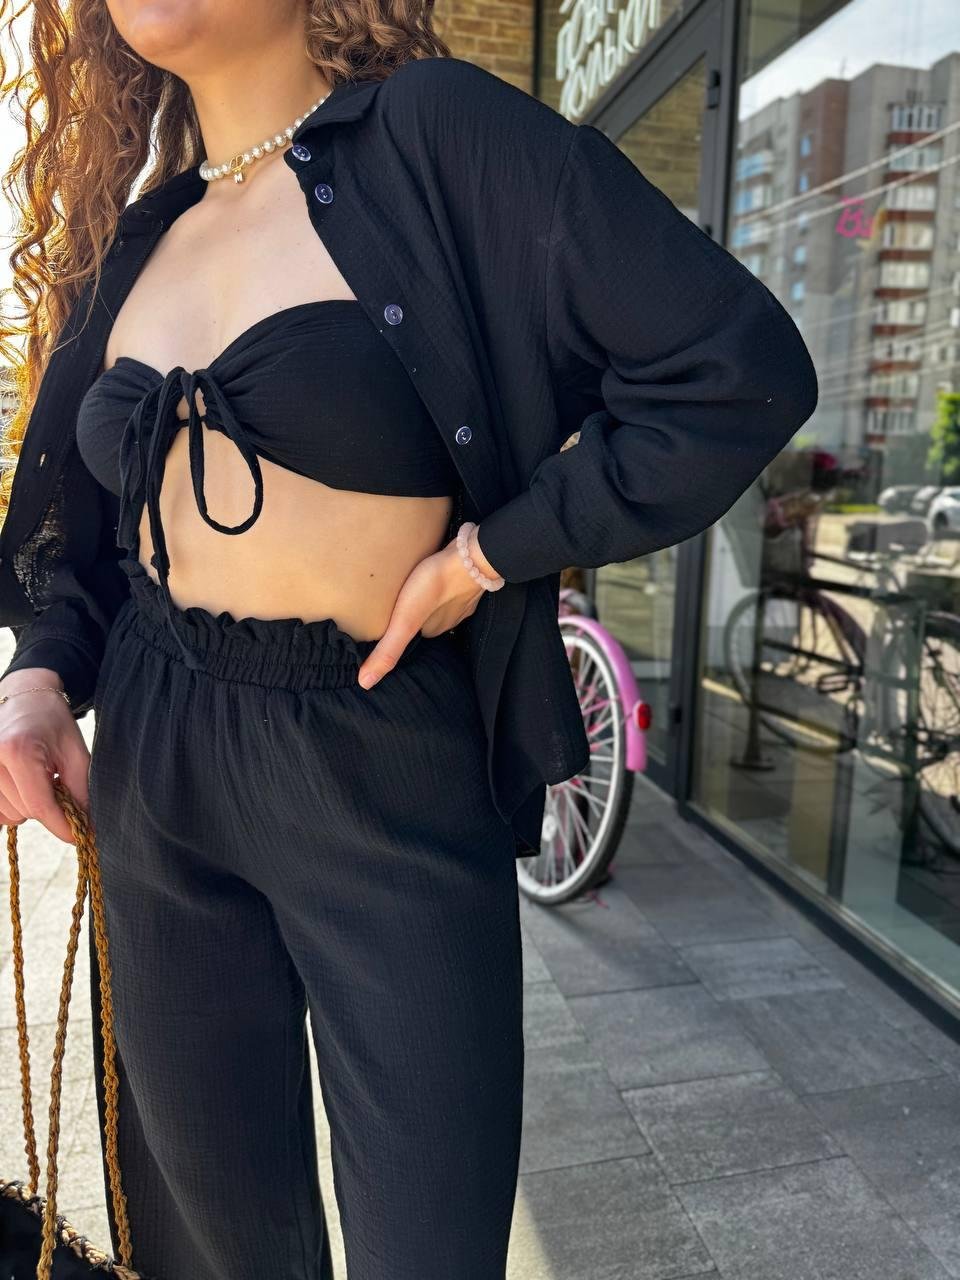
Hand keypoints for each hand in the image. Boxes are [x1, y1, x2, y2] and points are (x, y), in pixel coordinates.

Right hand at [0, 667, 90, 843]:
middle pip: (24, 812)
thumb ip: (81, 792)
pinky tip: (20, 783)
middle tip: (55, 782)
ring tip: (36, 778)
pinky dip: (12, 804)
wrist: (24, 696)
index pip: (39, 805)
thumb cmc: (52, 721)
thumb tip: (88, 828)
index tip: (81, 837)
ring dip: (28, 806)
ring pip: (9, 815)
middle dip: (47, 807)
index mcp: (18, 751)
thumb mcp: (74, 752)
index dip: (63, 825)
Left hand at [356, 538, 486, 688]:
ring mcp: (463, 596)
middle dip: (415, 613)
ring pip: (441, 601)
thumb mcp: (406, 622)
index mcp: (435, 629)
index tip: (388, 624)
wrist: (471, 556)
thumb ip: (388, 650)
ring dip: (429, 596)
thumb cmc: (436, 584)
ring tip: (412, 585)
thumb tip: (365, 683)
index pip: (414, 636)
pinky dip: (444, 579)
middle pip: (427, 619)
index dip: (400, 630)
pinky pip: (452, 580)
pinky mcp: (467, 573)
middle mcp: (451, 617)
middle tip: (397, 602)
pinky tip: (434, 570)